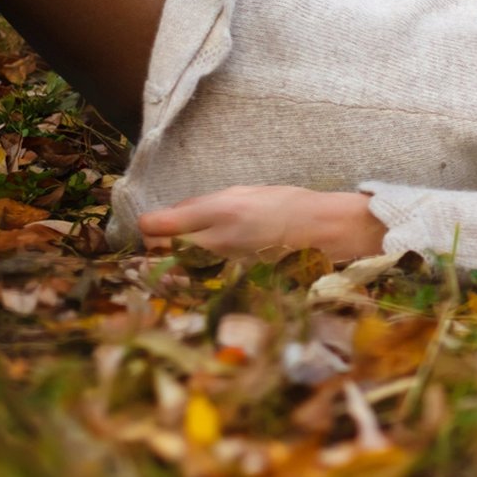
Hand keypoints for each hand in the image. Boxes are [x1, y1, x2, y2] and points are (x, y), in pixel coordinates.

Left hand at [137, 186, 386, 260]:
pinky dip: (194, 279)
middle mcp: (216, 241)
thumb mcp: (244, 192)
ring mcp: (224, 266)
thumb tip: (173, 216)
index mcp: (218, 211)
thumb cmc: (288, 205)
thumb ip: (205, 205)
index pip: (156, 225)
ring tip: (188, 258)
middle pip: (159, 251)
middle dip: (158, 247)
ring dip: (173, 266)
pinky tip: (205, 272)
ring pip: (176, 271)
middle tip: (170, 243)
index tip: (157, 225)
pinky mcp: (233, 284)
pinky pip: (198, 283)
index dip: (151, 226)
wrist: (325, 232)